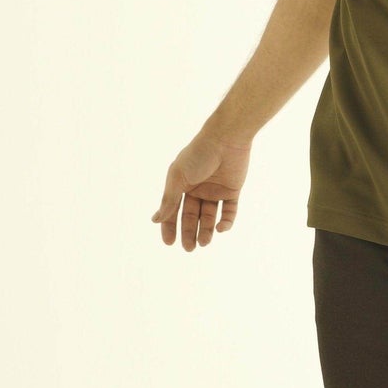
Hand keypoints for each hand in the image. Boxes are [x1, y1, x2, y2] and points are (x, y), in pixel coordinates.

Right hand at [151, 125, 251, 249]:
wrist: (226, 139)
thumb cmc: (198, 155)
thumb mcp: (178, 178)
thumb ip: (169, 200)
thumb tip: (155, 220)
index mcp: (181, 184)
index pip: (173, 209)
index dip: (169, 226)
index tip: (169, 243)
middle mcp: (197, 188)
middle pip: (192, 216)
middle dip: (189, 233)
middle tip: (189, 248)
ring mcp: (215, 190)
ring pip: (210, 216)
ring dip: (207, 230)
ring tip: (204, 243)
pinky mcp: (232, 190)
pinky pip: (229, 211)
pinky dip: (226, 222)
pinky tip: (221, 229)